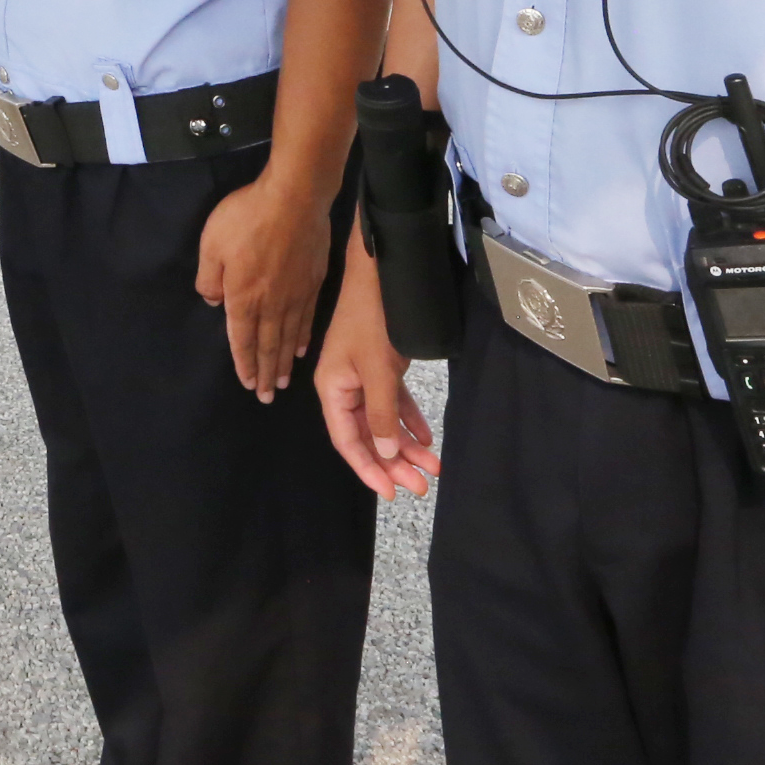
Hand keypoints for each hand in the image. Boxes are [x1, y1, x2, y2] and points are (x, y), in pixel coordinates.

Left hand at [196, 173, 332, 400]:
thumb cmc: (247, 217)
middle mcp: (272, 304)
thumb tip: (214, 303)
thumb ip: (209, 277)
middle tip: (266, 396)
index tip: (248, 383)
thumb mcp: (211, 243)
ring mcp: (296, 295)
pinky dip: (303, 338)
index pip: (243, 339)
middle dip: (266, 373)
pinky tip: (302, 348)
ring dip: (284, 362)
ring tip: (283, 382)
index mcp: (244, 297)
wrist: (295, 197)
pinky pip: (307, 319)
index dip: (245, 363)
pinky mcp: (314, 282)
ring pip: (289, 338)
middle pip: (268, 346)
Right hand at [316, 240, 439, 497]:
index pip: (348, 441)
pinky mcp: (380, 365)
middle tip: (422, 486)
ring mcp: (362, 376)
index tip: (392, 494)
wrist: (381, 270)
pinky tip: (427, 438)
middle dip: (394, 463)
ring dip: (407, 445)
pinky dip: (409, 419)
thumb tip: (387, 456)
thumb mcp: (378, 370)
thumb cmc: (373, 319)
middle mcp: (343, 387)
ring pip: (383, 421)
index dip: (369, 469)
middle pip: (368, 436)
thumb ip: (382, 414)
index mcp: (331, 389)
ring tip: (432, 468)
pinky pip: (393, 401)